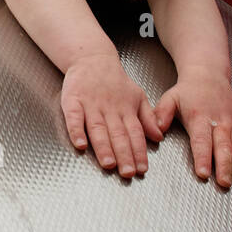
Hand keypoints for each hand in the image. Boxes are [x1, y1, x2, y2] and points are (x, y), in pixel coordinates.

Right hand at [61, 53, 162, 176]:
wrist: (92, 59)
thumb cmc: (115, 82)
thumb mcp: (137, 96)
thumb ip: (147, 118)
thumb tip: (158, 137)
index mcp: (126, 109)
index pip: (135, 133)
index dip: (139, 151)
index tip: (142, 169)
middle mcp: (110, 109)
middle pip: (118, 134)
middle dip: (124, 154)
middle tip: (128, 172)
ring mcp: (91, 105)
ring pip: (98, 128)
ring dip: (103, 147)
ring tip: (108, 163)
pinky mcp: (72, 101)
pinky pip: (74, 117)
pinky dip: (76, 131)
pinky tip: (80, 144)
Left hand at [154, 70, 231, 186]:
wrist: (209, 74)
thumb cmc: (188, 91)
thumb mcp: (170, 98)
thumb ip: (161, 114)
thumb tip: (157, 131)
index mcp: (200, 116)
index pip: (201, 140)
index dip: (202, 157)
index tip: (202, 173)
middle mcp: (220, 119)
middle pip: (223, 146)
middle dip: (224, 166)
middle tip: (224, 182)